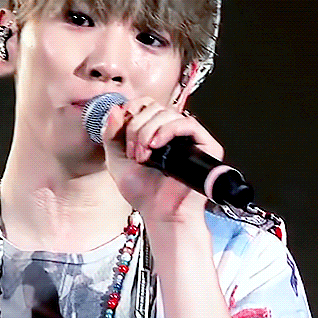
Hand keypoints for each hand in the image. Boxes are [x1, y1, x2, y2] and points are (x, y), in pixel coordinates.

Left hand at [102, 97, 223, 222]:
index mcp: (154, 132)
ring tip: (144, 155)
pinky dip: (168, 130)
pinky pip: (188, 123)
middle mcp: (172, 132)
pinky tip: (156, 146)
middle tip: (133, 152)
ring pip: (168, 113)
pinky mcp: (205, 145)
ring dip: (148, 132)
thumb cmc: (144, 194)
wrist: (161, 213)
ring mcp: (189, 137)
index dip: (132, 110)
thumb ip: (111, 135)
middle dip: (137, 127)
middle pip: (154, 107)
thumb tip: (115, 108)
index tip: (121, 127)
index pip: (146, 104)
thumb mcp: (117, 161)